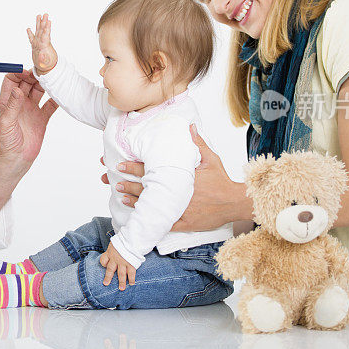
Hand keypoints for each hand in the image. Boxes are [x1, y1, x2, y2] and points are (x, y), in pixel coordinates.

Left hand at [0, 71, 58, 213]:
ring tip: (54, 79)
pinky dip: (56, 99)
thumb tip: (18, 89)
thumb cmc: (5, 143)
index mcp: (7, 102)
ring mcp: (31, 110)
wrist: (15, 160)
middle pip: (27, 83)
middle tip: (44, 72)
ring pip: (39, 91)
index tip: (28, 71)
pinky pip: (50, 105)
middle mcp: (19, 103)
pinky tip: (62, 94)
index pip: (11, 80)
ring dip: (46, 85)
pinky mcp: (41, 119)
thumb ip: (12, 106)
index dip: (19, 73)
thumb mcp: (6, 123)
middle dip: (34, 75)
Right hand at [26, 13, 57, 75]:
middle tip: (45, 14)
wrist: (46, 67)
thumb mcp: (45, 64)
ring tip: (39, 15)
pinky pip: (32, 38)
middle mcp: (42, 42)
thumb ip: (43, 60)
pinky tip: (28, 28)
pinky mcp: (35, 45)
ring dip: (39, 23)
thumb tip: (42, 57)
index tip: (49, 21)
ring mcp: (38, 43)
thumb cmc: (47, 65)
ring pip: (38, 31)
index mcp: (45, 45)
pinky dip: (30, 33)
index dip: (47, 28)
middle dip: (44, 22)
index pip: (46, 35)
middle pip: (42, 30)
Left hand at [100, 243, 135, 290]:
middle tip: (106, 284)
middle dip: (108, 277)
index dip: (104, 263)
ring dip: (121, 282)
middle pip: (110, 270)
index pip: (103, 260)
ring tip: (121, 288)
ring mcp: (123, 262)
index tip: (105, 265)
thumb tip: (114, 249)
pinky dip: (131, 279)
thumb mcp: (115, 242)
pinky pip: (131, 273)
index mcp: (110, 253)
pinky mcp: (131, 264)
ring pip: (121, 274)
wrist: (132, 238)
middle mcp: (115, 259)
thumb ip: (114, 248)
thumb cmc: (124, 239)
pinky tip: (132, 283)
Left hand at [101, 125, 251, 231]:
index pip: (151, 170)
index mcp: (180, 175)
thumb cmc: (222, 180)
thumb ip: (197, 143)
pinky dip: (151, 219)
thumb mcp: (210, 159)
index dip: (134, 167)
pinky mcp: (185, 222)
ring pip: (152, 205)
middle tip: (114, 181)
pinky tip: (139, 216)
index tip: (120, 165)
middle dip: (129, 184)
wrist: (234, 201)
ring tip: (121, 196)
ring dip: (135, 201)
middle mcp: (177, 191)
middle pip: (147, 187)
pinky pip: (164, 222)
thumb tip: (189, 126)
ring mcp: (180, 208)